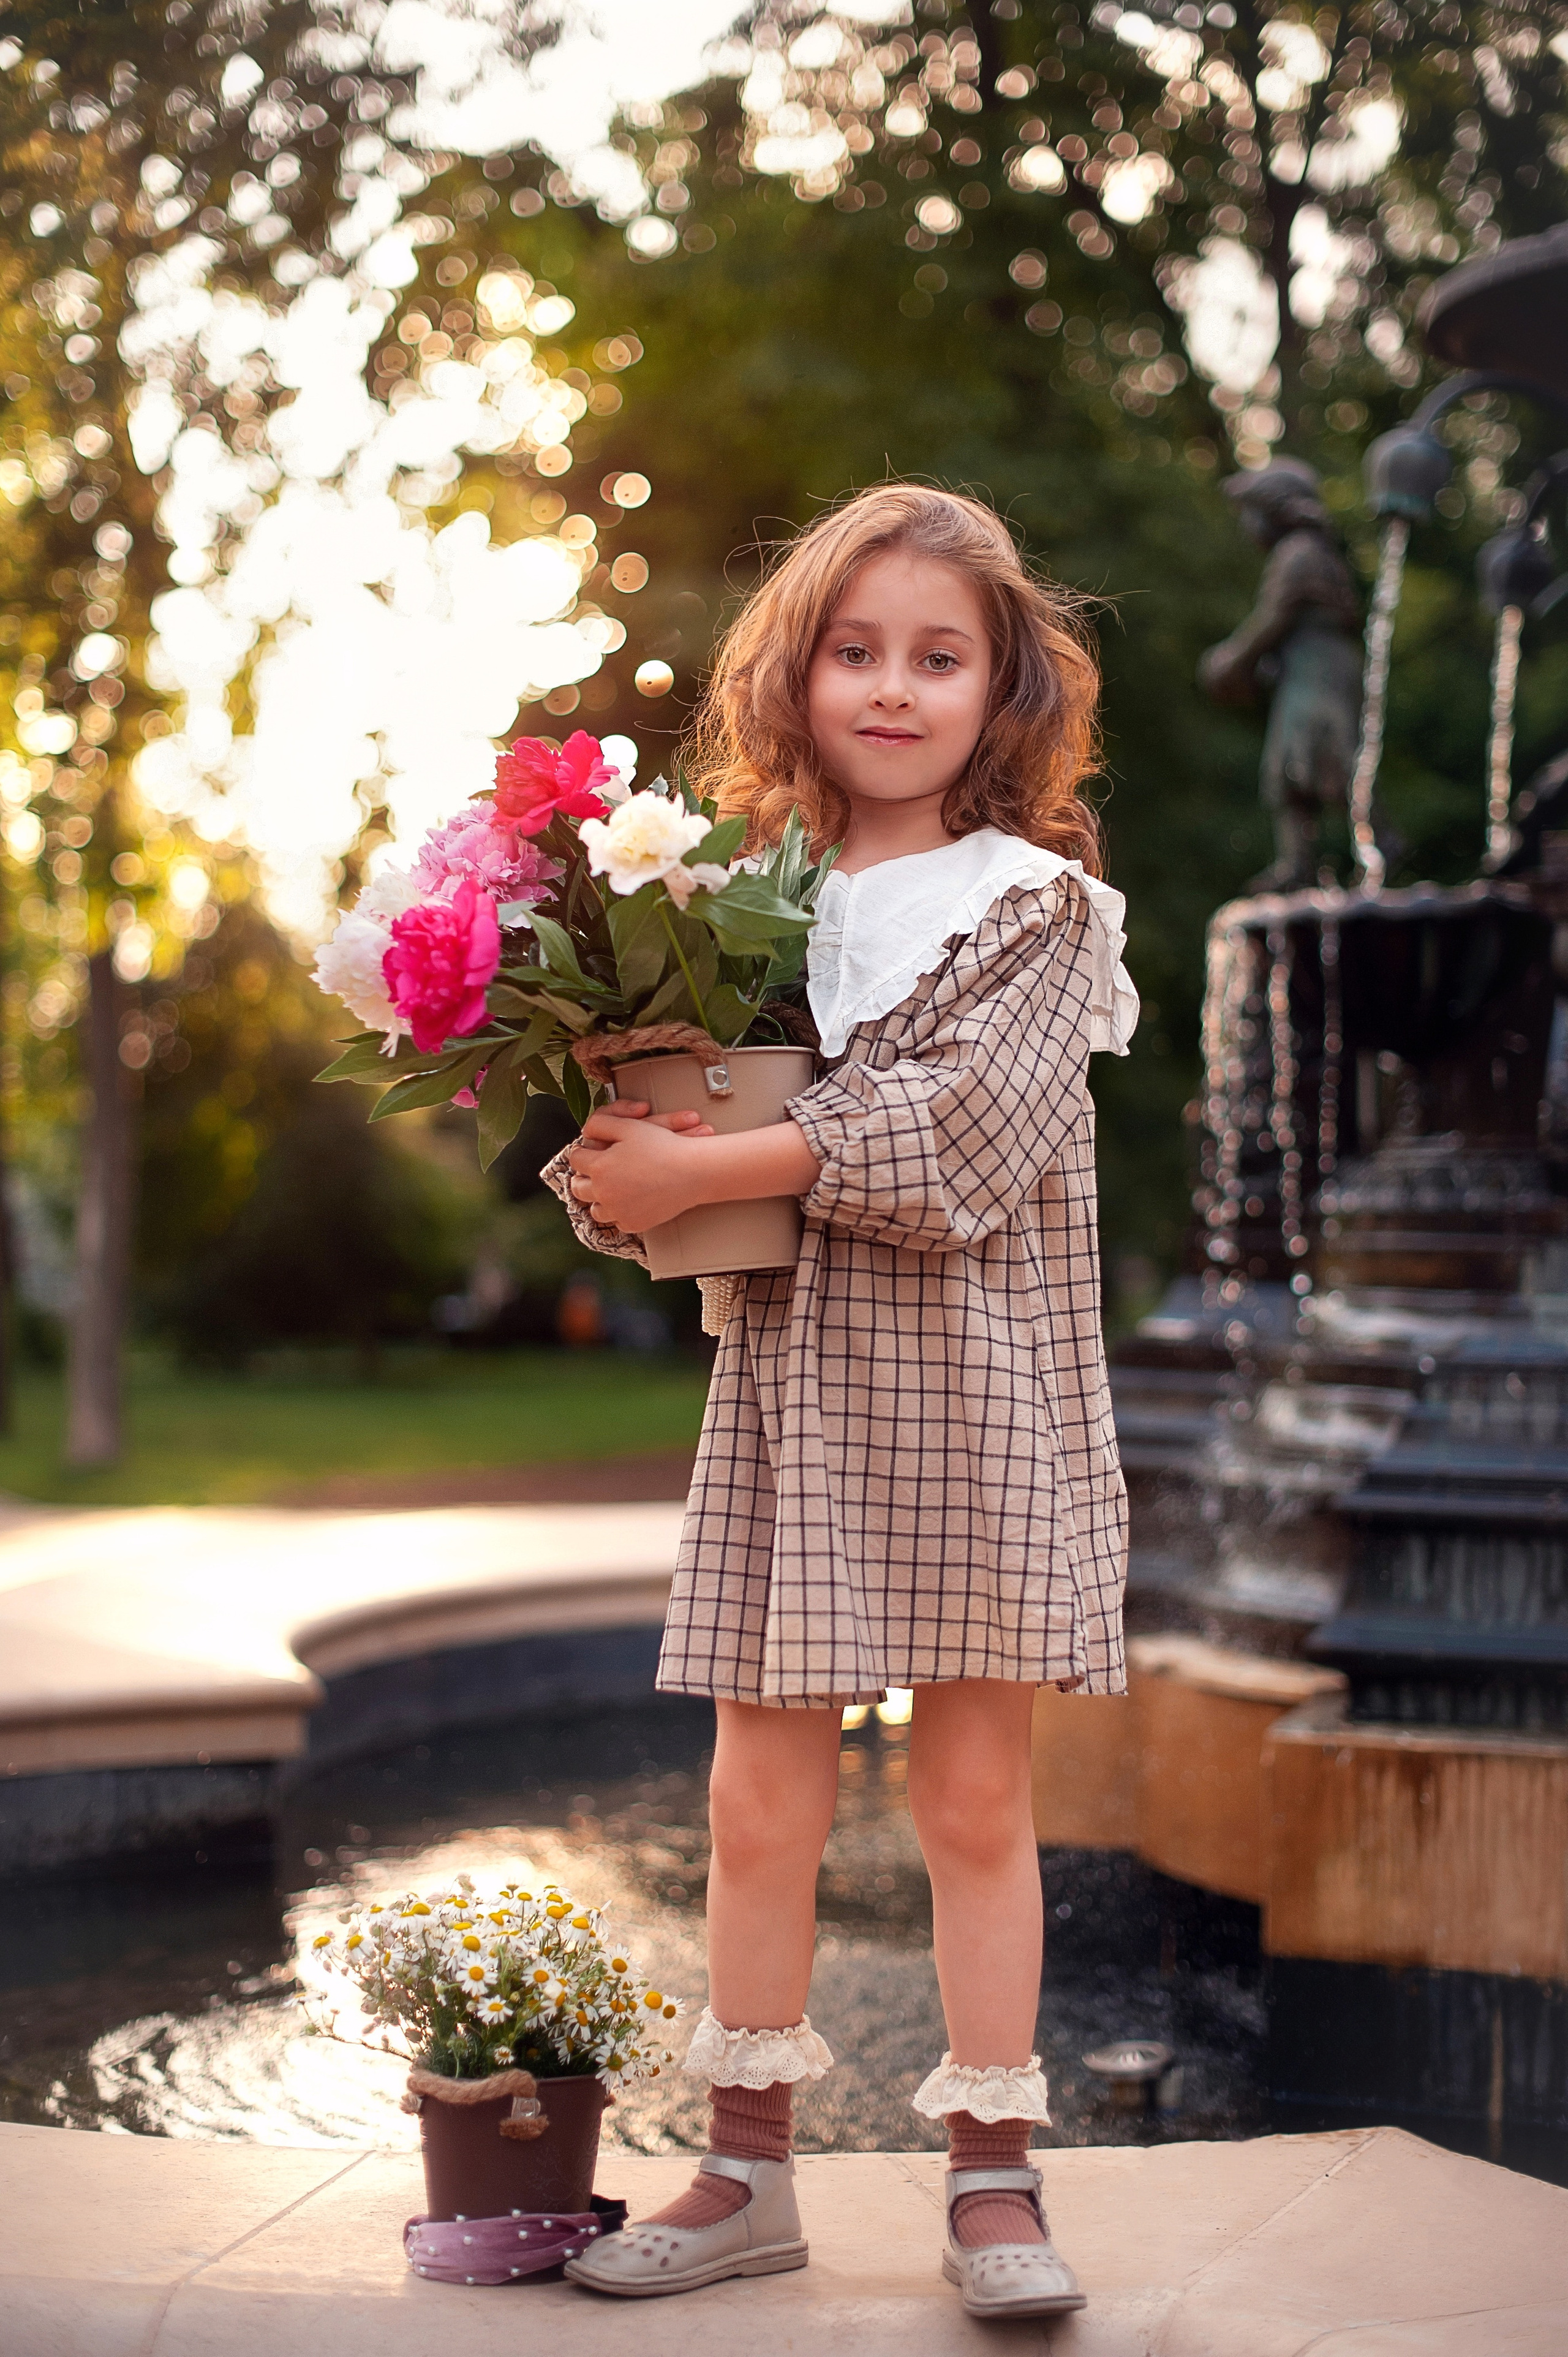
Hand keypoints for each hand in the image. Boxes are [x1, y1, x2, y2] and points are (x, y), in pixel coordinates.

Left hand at [565, 1099, 714, 1233]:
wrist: (692, 1172)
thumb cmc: (662, 1146)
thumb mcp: (629, 1126)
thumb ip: (600, 1124)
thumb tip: (585, 1132)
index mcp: (599, 1167)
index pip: (576, 1159)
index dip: (582, 1153)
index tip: (587, 1152)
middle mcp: (604, 1193)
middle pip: (578, 1188)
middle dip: (583, 1179)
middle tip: (589, 1174)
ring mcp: (618, 1212)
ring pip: (595, 1210)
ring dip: (597, 1199)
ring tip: (605, 1191)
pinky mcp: (633, 1224)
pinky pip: (617, 1222)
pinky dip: (618, 1213)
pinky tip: (625, 1203)